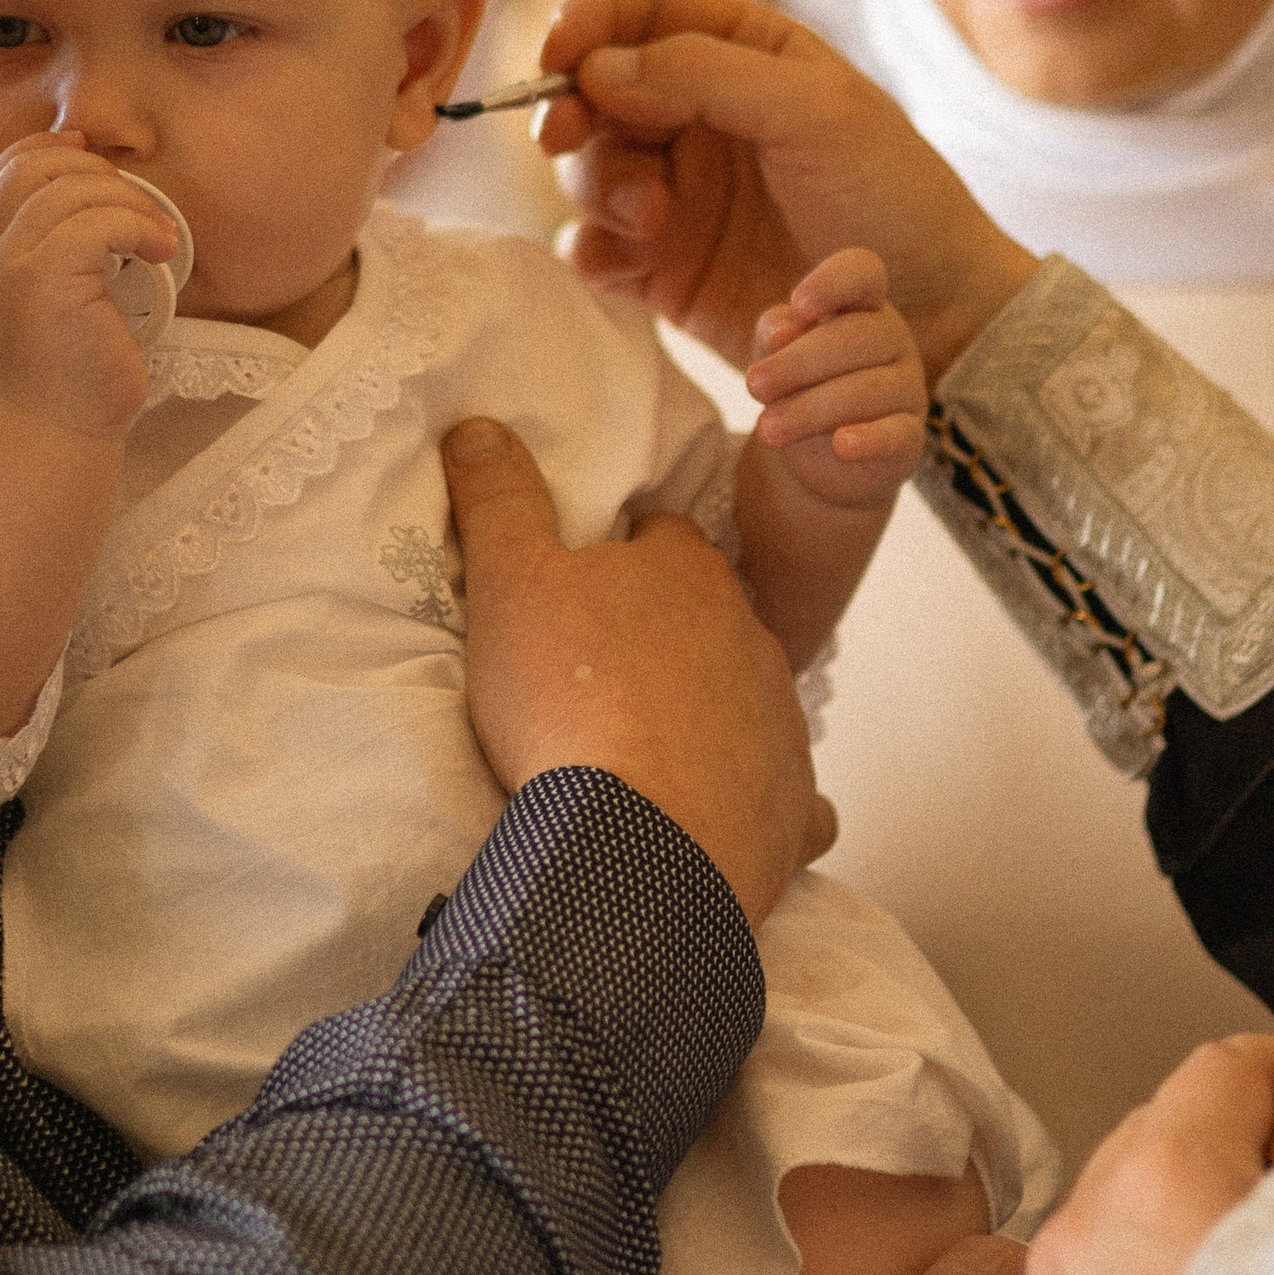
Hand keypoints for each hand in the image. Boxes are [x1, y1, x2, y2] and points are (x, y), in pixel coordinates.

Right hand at [0, 133, 181, 439]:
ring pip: (71, 190)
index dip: (48, 149)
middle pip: (34, 166)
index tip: (92, 155)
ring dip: (130, 202)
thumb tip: (93, 200)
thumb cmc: (67, 374)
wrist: (55, 432)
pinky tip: (159, 251)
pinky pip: (97, 223)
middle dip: (97, 172)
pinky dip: (138, 226)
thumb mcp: (49, 301)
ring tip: (158, 237)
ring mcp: (14, 266)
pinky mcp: (48, 284)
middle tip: (138, 211)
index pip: (4, 171)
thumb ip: (53, 251)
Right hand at [443, 414, 835, 929]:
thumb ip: (498, 500)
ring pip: (754, 701)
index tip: (584, 582)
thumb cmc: (570, 702)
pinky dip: (764, 806)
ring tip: (649, 750)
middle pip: (712, 617)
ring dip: (713, 715)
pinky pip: (791, 803)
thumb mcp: (511, 584)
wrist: (639, 848)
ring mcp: (782, 727)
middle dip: (670, 634)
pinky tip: (727, 823)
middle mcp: (753, 638)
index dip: (621, 553)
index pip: (661, 534)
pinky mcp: (794, 812)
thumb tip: (479, 426)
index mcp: (689, 573)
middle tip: (604, 672)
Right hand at [536, 0, 1034, 385]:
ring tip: (652, 222)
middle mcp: (698, 113)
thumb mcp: (817, 111)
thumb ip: (708, 73)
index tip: (559, 56)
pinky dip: (590, 249)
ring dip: (596, 185)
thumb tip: (598, 65)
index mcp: (742, 52)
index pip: (640, 5)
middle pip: (594, 86)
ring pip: (586, 166)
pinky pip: (591, 246)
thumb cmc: (892, 195)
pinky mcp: (662, 266)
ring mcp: (676, 190)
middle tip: (567, 139)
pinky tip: (627, 264)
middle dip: (573, 110)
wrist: (931, 315)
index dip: (588, 18)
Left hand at [745, 248, 926, 512]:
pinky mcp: (909, 436)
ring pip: (867, 391)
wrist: (823, 456)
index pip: (863, 273)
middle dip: (798, 362)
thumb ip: (776, 329)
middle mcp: (892, 339)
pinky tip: (842, 445)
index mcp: (861, 305)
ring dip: (809, 410)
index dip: (834, 282)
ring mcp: (907, 388)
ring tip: (767, 429)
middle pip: (856, 338)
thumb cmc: (799, 383)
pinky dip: (870, 439)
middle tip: (753, 385)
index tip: (799, 303)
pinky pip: (897, 434)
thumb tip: (783, 333)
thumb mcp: (776, 350)